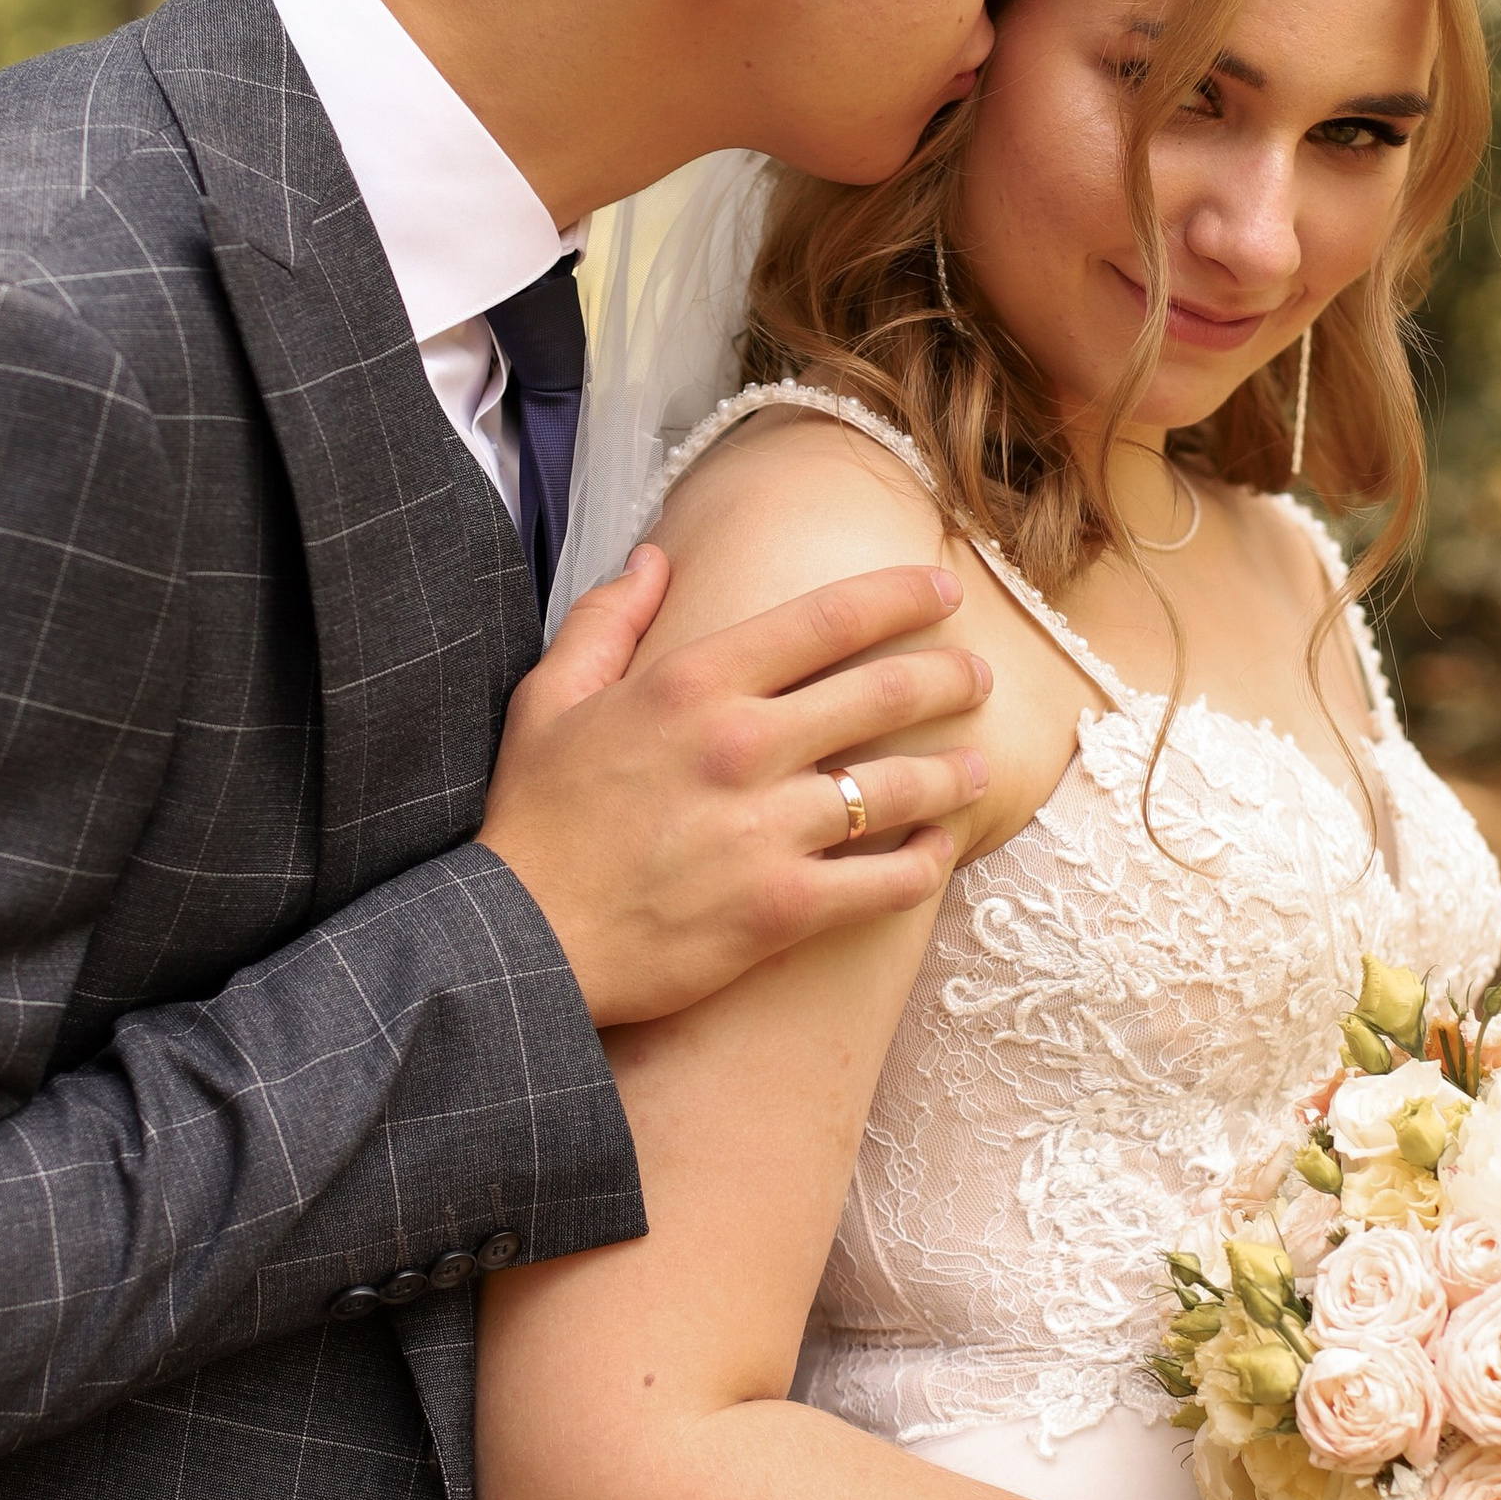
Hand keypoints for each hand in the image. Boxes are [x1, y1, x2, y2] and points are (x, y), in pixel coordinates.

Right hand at [478, 545, 992, 1026]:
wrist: (521, 941)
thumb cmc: (535, 821)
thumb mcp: (547, 700)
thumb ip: (606, 620)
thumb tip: (654, 558)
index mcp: (693, 683)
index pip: (827, 619)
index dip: (900, 597)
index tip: (940, 592)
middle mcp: (742, 746)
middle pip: (884, 693)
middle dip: (948, 678)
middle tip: (976, 676)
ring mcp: (767, 829)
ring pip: (899, 786)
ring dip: (955, 772)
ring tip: (979, 767)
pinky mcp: (782, 908)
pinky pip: (884, 881)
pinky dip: (926, 863)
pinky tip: (939, 849)